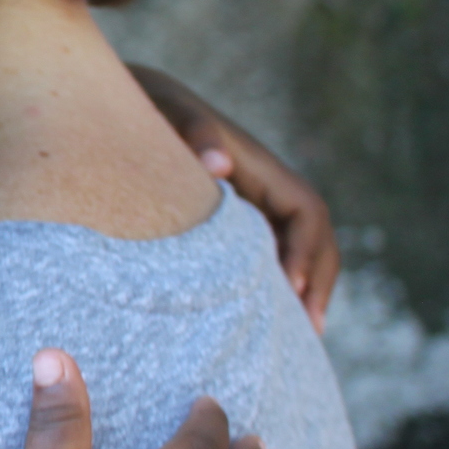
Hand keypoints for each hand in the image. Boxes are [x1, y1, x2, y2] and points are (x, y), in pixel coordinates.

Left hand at [129, 64, 339, 331]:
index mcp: (262, 168)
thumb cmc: (153, 112)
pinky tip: (263, 322)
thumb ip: (194, 134)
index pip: (307, 211)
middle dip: (318, 281)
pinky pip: (268, 257)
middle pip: (315, 238)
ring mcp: (255, 208)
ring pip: (297, 252)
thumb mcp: (171, 116)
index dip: (306, 250)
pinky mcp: (235, 225)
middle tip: (308, 332)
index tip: (293, 287)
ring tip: (298, 338)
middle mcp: (268, 189)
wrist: (130, 110)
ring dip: (304, 291)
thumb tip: (218, 165)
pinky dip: (275, 287)